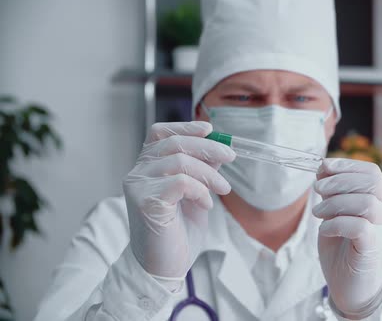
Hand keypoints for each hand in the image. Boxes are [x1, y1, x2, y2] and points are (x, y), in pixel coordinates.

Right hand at [123, 121, 234, 277]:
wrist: (163, 267)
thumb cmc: (176, 233)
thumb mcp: (195, 195)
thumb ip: (201, 171)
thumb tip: (218, 151)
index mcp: (147, 168)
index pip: (160, 133)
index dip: (185, 126)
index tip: (210, 129)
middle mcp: (137, 173)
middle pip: (174, 143)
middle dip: (208, 147)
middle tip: (231, 157)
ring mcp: (138, 186)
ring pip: (179, 161)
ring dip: (209, 173)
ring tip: (223, 190)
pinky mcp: (145, 201)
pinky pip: (180, 182)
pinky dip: (200, 190)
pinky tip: (206, 204)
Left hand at [313, 158, 381, 314]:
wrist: (352, 289)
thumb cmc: (344, 251)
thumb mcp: (336, 214)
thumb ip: (334, 194)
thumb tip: (323, 168)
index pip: (372, 173)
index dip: (347, 166)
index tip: (323, 166)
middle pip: (372, 182)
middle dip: (340, 180)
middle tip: (317, 188)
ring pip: (367, 202)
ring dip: (335, 203)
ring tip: (318, 213)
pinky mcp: (374, 249)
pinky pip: (360, 226)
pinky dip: (336, 223)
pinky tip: (325, 230)